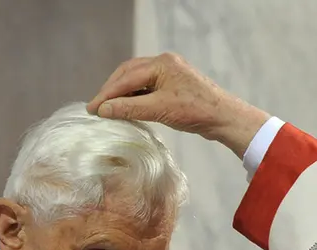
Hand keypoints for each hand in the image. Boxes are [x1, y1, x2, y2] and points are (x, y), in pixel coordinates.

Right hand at [87, 53, 269, 156]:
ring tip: (109, 109)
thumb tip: (104, 110)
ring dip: (123, 94)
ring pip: (137, 80)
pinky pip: (147, 87)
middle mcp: (164, 63)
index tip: (92, 108)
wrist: (224, 117)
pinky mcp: (174, 85)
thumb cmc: (196, 111)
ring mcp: (170, 73)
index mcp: (161, 64)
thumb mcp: (160, 110)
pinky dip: (135, 97)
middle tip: (97, 108)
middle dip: (112, 90)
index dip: (106, 94)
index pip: (126, 77)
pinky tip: (128, 108)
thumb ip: (130, 109)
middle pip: (129, 74)